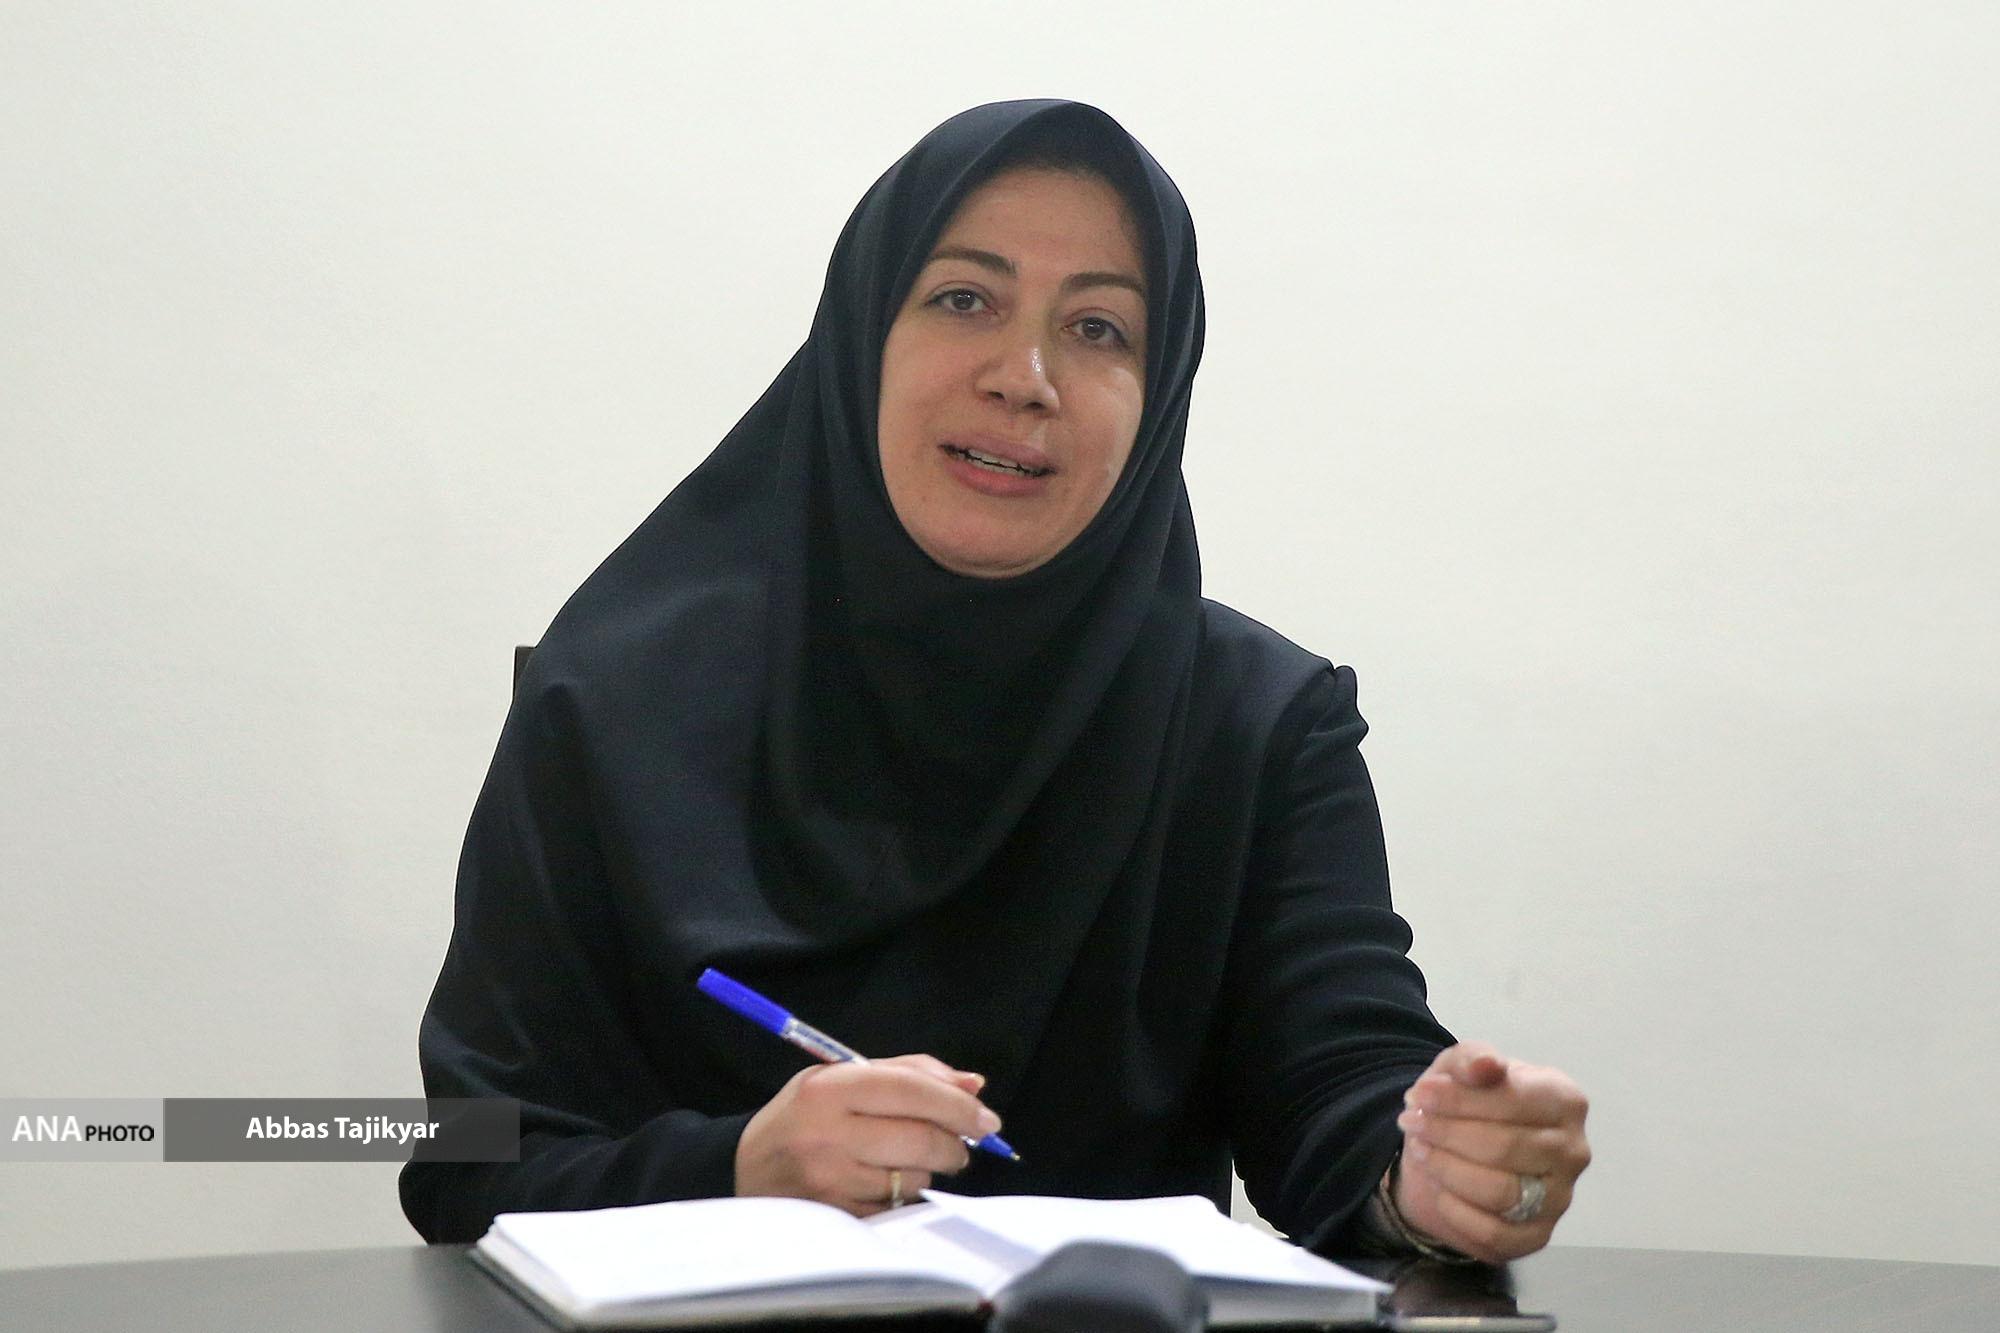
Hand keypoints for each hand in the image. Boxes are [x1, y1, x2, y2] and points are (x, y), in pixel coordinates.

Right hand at [734, 1054, 999, 1215]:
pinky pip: (896, 1208)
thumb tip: (973, 1085)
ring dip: (929, 1170)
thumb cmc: (804, 1115)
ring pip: (914, 1178)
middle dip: (956, 1143)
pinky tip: (888, 1183)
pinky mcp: (835, 1217)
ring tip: (911, 1160)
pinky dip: (905, 1196)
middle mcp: (827, 1134)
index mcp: (829, 1089)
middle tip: (964, 1144)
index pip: (911, 1090)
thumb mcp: (842, 1077)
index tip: (988, 1118)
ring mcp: (830, 1181)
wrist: (743, 1168)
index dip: (958, 1105)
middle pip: (921, 1138)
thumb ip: (909, 1072)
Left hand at [1392, 1041, 1590, 1262]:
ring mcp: (1560, 1198)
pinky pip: (1493, 1233)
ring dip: (1446, 1169)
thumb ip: (1475, 1059)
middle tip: (1410, 1123)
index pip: (1514, 1100)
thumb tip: (1485, 1064)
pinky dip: (1455, 1211)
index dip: (1460, 1099)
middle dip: (1446, 1134)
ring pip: (1499, 1192)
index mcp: (1565, 1101)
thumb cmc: (1473, 1100)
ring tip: (1419, 1149)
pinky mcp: (1538, 1235)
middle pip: (1504, 1147)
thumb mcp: (1466, 1066)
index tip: (1418, 1095)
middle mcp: (1573, 1152)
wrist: (1464, 1147)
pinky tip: (1437, 1187)